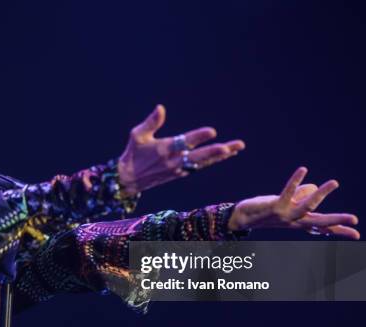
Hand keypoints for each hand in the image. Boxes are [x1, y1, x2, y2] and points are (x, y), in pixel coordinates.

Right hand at [117, 105, 244, 195]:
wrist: (128, 179)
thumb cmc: (133, 153)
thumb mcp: (137, 135)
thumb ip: (151, 122)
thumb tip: (161, 107)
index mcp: (163, 149)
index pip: (183, 142)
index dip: (198, 137)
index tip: (212, 131)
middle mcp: (172, 161)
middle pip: (198, 157)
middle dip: (216, 151)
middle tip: (231, 147)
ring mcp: (177, 169)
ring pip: (202, 163)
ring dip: (220, 156)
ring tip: (237, 149)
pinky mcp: (179, 174)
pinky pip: (199, 167)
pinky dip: (212, 160)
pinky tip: (225, 155)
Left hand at [227, 167, 359, 238]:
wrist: (240, 219)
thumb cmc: (264, 211)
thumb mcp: (285, 205)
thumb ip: (300, 197)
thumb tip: (314, 187)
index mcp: (298, 222)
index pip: (322, 227)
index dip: (338, 230)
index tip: (356, 234)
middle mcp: (293, 221)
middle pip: (319, 221)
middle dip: (337, 221)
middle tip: (354, 219)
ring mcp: (284, 215)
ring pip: (307, 206)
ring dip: (321, 194)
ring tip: (334, 182)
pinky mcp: (274, 206)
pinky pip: (287, 192)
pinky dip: (296, 181)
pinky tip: (303, 170)